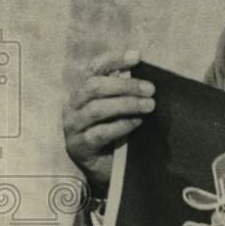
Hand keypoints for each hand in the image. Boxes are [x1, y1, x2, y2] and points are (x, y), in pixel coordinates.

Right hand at [62, 49, 154, 196]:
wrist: (106, 169)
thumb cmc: (116, 133)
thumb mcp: (122, 110)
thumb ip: (128, 94)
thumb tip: (151, 80)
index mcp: (84, 91)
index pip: (94, 69)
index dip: (114, 60)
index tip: (137, 56)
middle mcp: (74, 105)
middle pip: (95, 87)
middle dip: (125, 85)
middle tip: (151, 89)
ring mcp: (73, 126)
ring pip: (96, 109)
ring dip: (126, 104)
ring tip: (149, 106)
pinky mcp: (78, 146)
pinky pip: (98, 133)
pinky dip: (119, 126)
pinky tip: (136, 124)